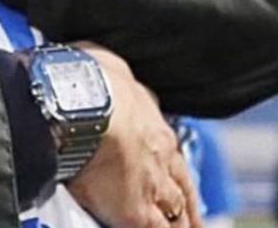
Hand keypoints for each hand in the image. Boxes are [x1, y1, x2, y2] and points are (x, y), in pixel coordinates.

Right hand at [67, 45, 201, 227]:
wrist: (83, 102)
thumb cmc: (89, 80)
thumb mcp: (105, 65)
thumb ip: (109, 73)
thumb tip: (99, 65)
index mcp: (152, 122)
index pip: (167, 149)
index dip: (170, 163)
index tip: (173, 174)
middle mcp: (161, 155)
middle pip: (180, 184)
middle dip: (187, 201)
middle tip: (193, 217)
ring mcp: (153, 185)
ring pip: (177, 211)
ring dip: (182, 222)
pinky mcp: (138, 213)